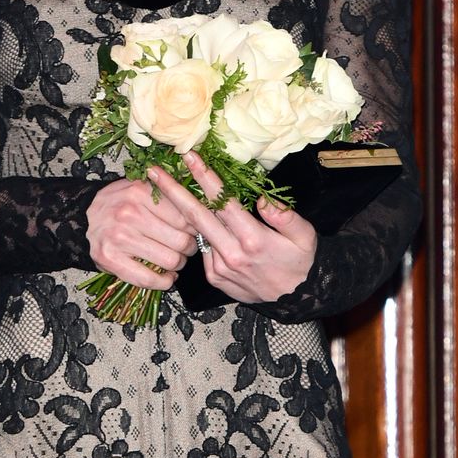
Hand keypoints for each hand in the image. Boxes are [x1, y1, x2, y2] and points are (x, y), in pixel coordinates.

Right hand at [86, 178, 197, 289]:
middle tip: (186, 248)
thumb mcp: (139, 188)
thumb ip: (166, 194)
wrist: (80, 218)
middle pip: (181, 241)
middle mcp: (130, 213)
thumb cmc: (117, 203)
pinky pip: (147, 278)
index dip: (195, 228)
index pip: (185, 217)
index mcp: (140, 192)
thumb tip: (199, 209)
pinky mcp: (109, 258)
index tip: (195, 232)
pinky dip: (163, 282)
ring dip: (178, 265)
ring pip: (169, 260)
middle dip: (189, 248)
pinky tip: (166, 277)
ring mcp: (119, 237)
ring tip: (175, 261)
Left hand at [148, 150, 317, 303]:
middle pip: (196, 216)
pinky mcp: (215, 277)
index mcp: (253, 239)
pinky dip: (198, 231)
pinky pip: (203, 248)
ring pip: (196, 232)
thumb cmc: (301, 261)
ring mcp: (220, 267)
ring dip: (179, 210)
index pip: (222, 202)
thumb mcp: (304, 236)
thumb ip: (285, 216)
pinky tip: (198, 218)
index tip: (189, 157)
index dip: (204, 177)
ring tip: (164, 187)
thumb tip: (263, 199)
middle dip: (172, 191)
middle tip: (153, 171)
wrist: (297, 299)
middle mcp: (232, 253)